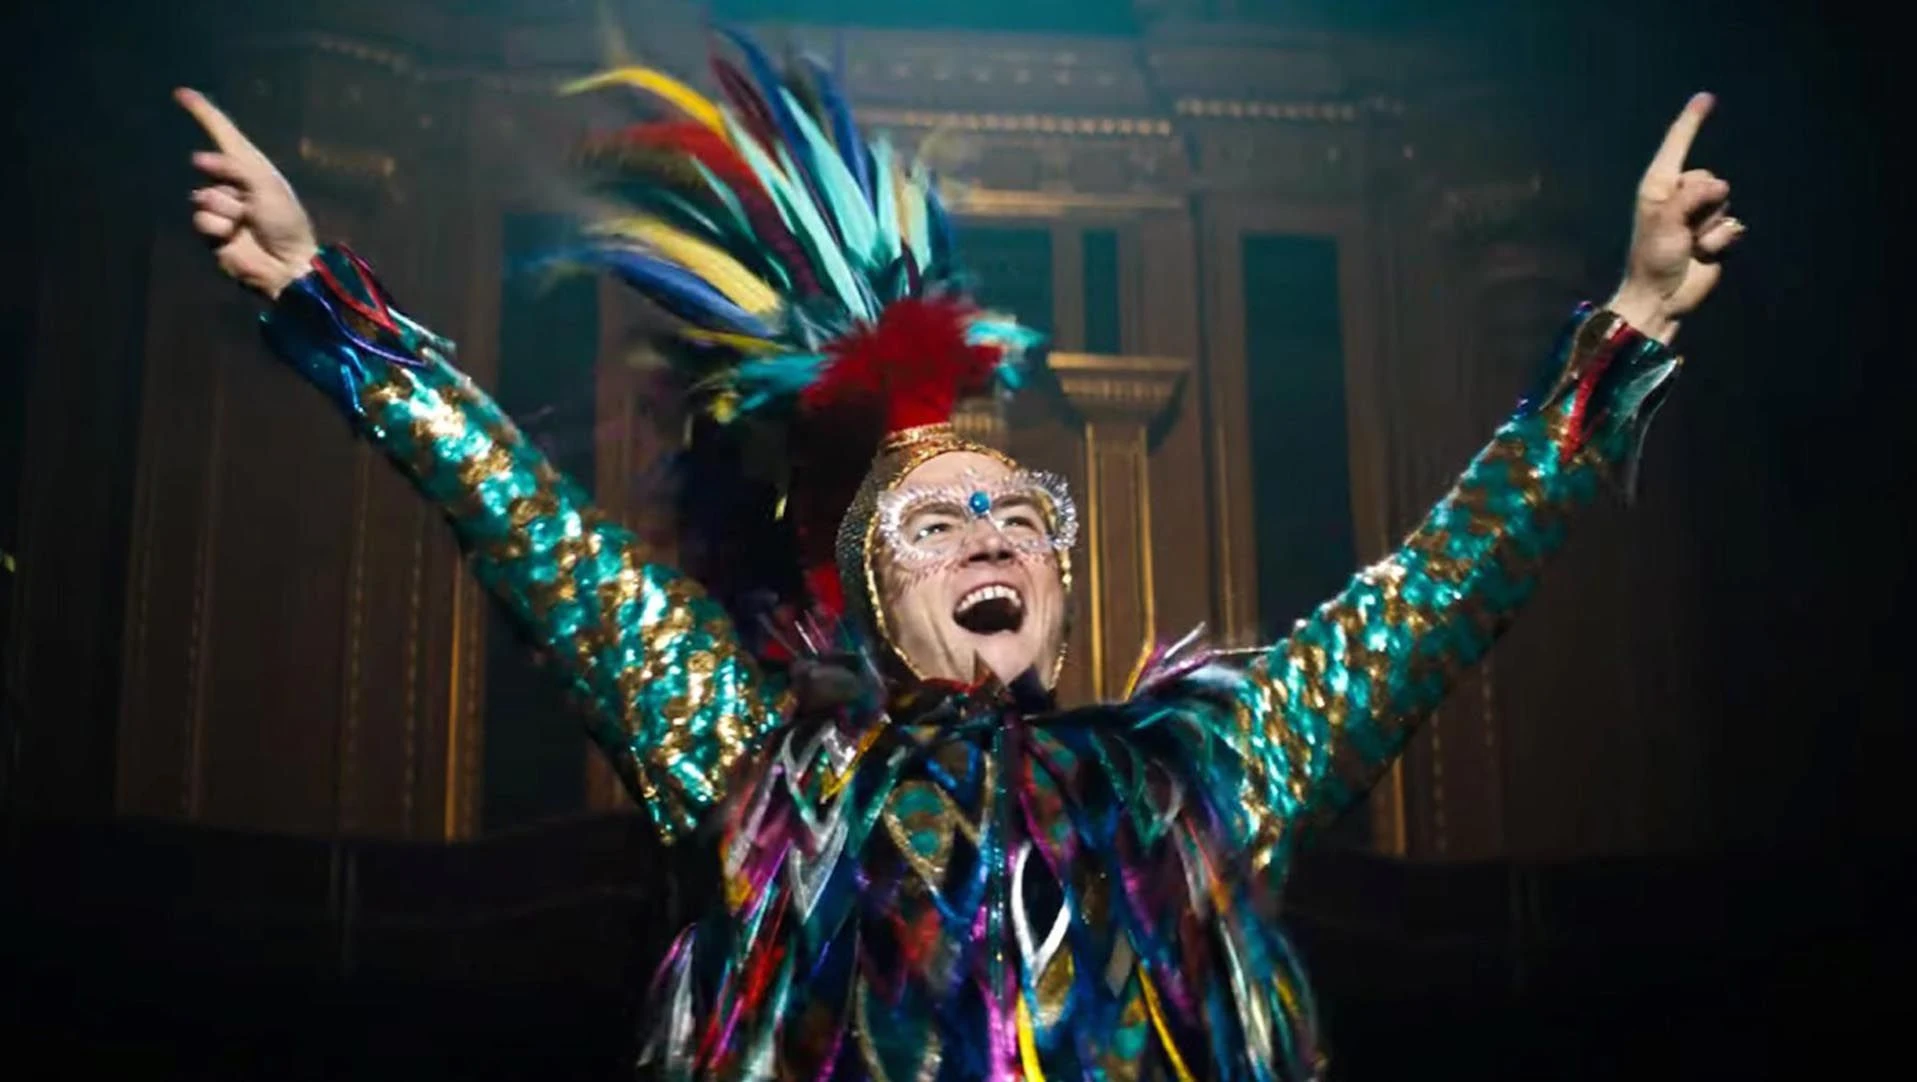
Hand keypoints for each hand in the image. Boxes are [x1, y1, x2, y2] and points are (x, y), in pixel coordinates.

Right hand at [175, 88, 319, 300]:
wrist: (287, 264)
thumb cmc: (286, 223)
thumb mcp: (266, 186)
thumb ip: (234, 166)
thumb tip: (197, 159)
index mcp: (253, 168)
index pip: (224, 135)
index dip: (204, 114)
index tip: (182, 93)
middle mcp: (234, 183)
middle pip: (208, 165)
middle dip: (225, 178)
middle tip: (251, 202)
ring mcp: (221, 207)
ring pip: (203, 195)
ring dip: (226, 209)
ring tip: (246, 223)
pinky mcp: (211, 231)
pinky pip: (202, 218)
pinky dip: (218, 227)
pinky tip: (234, 237)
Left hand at [1608, 93, 1746, 343]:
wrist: (1662, 297)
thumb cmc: (1653, 259)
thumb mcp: (1664, 222)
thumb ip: (1690, 198)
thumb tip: (1719, 185)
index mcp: (1658, 187)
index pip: (1677, 146)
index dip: (1691, 122)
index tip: (1706, 97)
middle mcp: (1679, 196)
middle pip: (1709, 178)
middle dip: (1702, 204)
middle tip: (1682, 232)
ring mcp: (1698, 215)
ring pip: (1724, 203)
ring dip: (1710, 227)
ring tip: (1690, 245)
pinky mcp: (1715, 234)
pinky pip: (1733, 226)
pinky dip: (1722, 241)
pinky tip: (1705, 255)